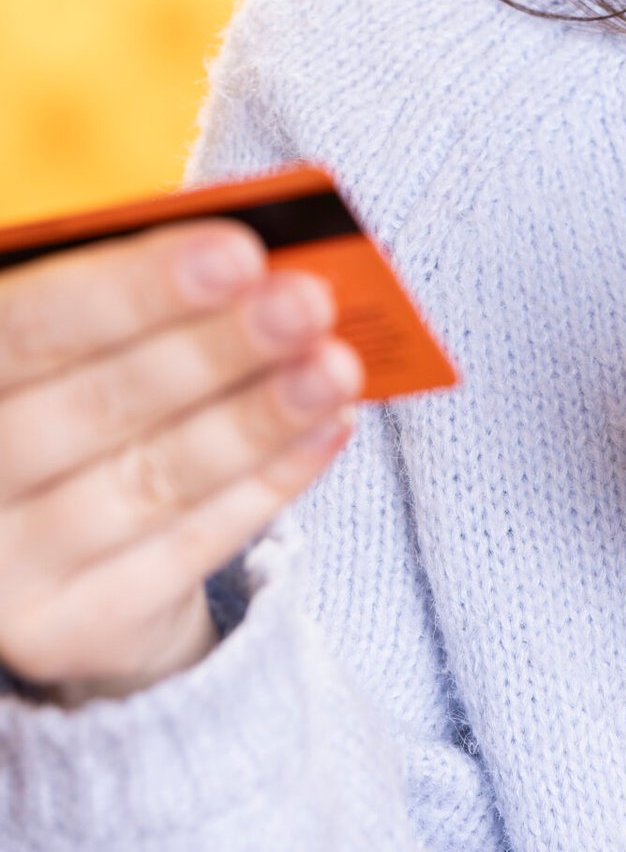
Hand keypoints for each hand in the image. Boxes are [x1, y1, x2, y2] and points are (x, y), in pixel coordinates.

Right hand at [0, 219, 362, 703]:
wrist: (55, 539)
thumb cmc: (84, 383)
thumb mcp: (86, 332)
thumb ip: (143, 294)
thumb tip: (262, 260)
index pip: (31, 324)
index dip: (134, 289)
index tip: (241, 252)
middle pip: (96, 407)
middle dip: (215, 349)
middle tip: (308, 302)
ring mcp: (5, 563)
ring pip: (150, 480)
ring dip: (257, 417)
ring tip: (336, 366)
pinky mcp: (63, 628)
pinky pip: (182, 551)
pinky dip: (265, 483)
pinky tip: (327, 426)